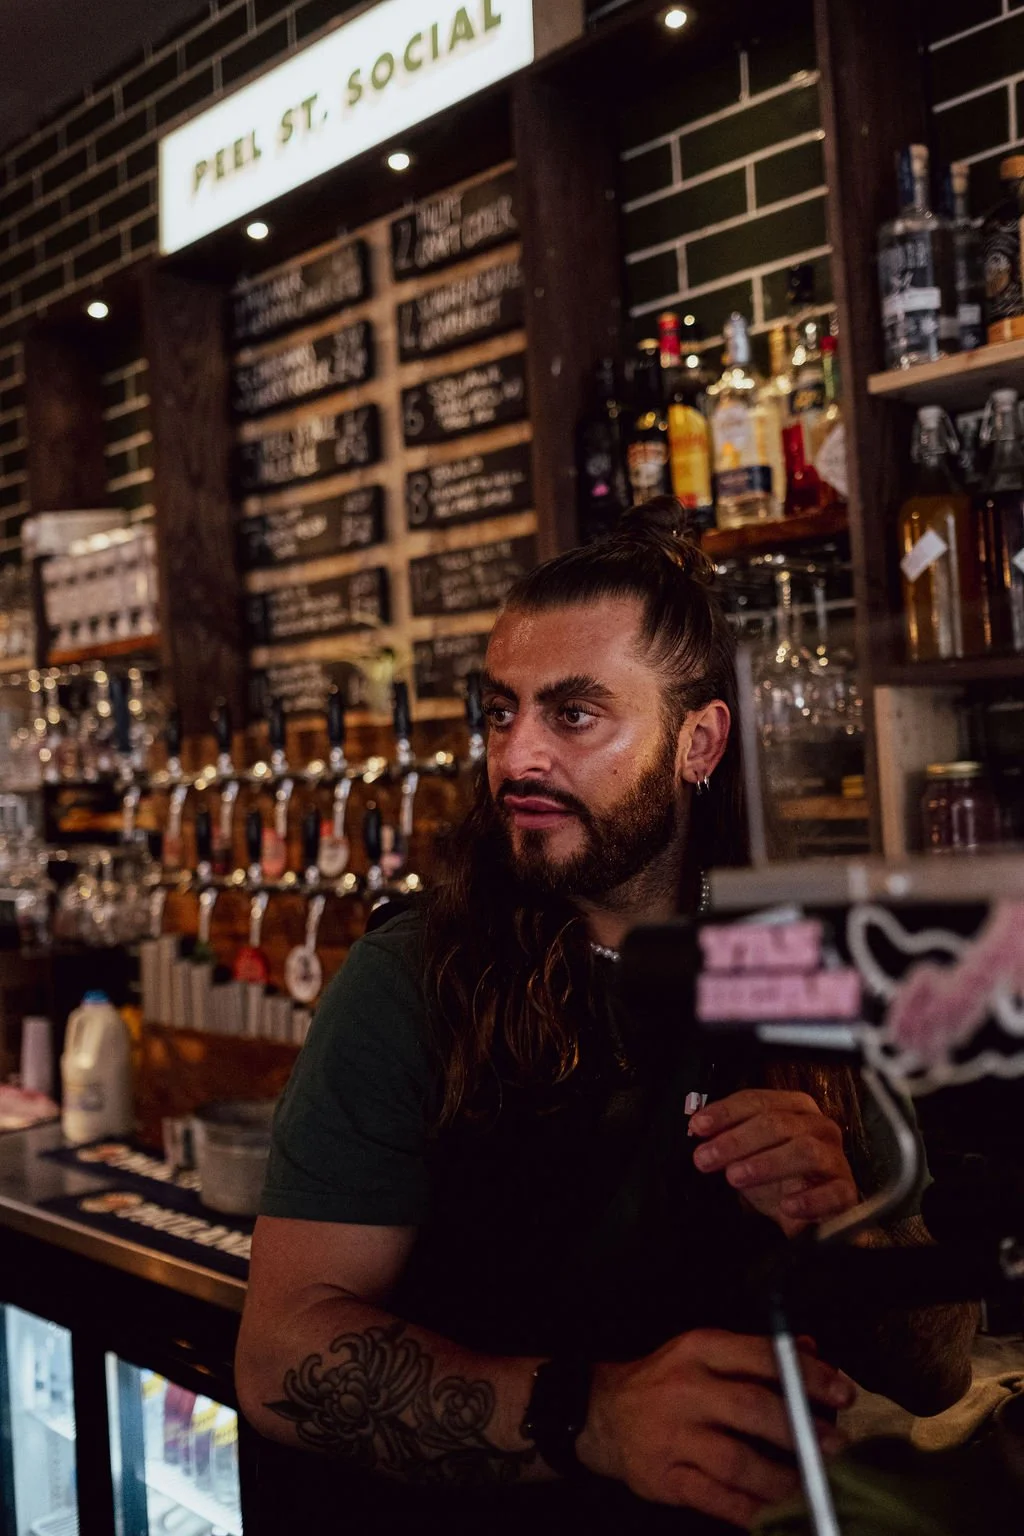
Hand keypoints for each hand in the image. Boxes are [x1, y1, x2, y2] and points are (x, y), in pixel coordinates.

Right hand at [577, 1329, 852, 1528]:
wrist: (602, 1412)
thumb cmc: (667, 1380)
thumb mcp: (705, 1353)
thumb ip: (758, 1353)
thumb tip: (813, 1352)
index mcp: (700, 1349)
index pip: (761, 1356)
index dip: (807, 1376)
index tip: (843, 1394)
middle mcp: (687, 1389)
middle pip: (752, 1408)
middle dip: (803, 1431)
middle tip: (839, 1448)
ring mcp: (674, 1436)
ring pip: (738, 1461)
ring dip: (784, 1478)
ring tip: (817, 1487)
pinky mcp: (664, 1477)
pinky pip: (716, 1498)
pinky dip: (751, 1511)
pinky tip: (779, 1516)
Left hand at [690, 1090, 858, 1237]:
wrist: (811, 1215)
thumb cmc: (781, 1177)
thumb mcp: (749, 1155)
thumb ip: (728, 1139)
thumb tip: (698, 1130)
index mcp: (795, 1108)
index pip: (757, 1101)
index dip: (725, 1112)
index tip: (698, 1126)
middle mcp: (818, 1126)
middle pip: (777, 1123)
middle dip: (736, 1140)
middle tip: (706, 1157)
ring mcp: (835, 1157)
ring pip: (805, 1150)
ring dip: (766, 1163)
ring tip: (736, 1176)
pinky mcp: (846, 1190)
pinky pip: (833, 1192)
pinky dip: (809, 1199)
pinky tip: (787, 1205)